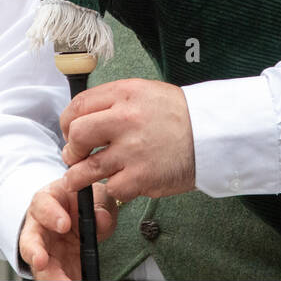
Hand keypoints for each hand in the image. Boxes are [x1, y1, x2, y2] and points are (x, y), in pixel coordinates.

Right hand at [18, 176, 119, 280]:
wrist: (85, 216)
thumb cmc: (85, 200)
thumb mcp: (97, 196)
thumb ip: (100, 205)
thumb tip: (102, 219)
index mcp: (48, 200)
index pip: (43, 204)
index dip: (51, 214)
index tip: (64, 225)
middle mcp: (38, 226)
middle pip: (29, 240)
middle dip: (34, 252)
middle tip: (41, 262)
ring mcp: (42, 249)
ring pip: (38, 265)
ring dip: (48, 276)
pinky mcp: (51, 268)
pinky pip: (53, 278)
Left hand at [59, 79, 195, 201]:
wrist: (212, 134)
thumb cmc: (180, 114)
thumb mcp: (146, 92)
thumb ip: (115, 101)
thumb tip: (85, 116)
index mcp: (125, 94)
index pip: (79, 105)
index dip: (67, 121)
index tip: (70, 131)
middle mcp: (125, 119)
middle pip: (77, 135)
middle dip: (71, 148)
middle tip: (76, 154)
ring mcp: (132, 150)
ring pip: (85, 168)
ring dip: (77, 175)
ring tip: (79, 177)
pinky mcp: (141, 177)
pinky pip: (111, 187)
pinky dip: (113, 187)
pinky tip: (121, 181)